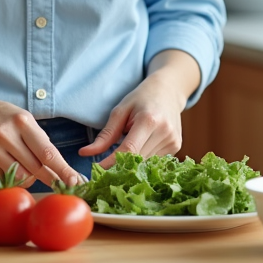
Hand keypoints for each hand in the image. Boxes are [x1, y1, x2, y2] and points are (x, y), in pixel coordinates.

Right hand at [0, 95, 83, 187]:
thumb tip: (57, 167)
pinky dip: (10, 178)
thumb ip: (38, 140)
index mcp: (22, 121)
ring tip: (25, 166)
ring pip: (20, 177)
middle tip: (59, 182)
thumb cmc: (0, 116)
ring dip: (29, 178)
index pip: (47, 152)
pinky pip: (2, 179)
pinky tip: (7, 166)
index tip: (76, 182)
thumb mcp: (22, 118)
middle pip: (36, 168)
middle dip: (49, 177)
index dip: (63, 170)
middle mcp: (6, 134)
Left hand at [79, 50, 199, 168]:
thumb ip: (105, 135)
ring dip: (133, 163)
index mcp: (149, 120)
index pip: (128, 150)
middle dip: (119, 166)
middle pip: (137, 160)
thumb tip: (85, 153)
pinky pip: (155, 160)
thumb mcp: (120, 111)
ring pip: (146, 163)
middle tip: (105, 169)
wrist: (169, 91)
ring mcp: (173, 140)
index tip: (97, 171)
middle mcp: (164, 132)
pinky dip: (144, 159)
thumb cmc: (141, 98)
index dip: (111, 163)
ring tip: (125, 152)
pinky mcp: (176, 146)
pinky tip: (141, 147)